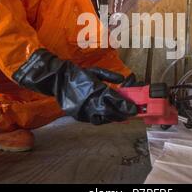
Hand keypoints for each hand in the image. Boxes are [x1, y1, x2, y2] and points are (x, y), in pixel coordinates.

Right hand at [13, 50, 136, 124]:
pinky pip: (93, 120)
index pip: (115, 100)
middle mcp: (90, 101)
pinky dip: (102, 119)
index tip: (134, 108)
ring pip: (103, 118)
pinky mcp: (78, 116)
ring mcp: (83, 110)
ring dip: (113, 118)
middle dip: (122, 113)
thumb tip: (123, 79)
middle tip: (131, 114)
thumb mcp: (95, 71)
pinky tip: (107, 117)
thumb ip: (110, 76)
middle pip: (111, 111)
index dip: (125, 105)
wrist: (57, 80)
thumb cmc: (78, 74)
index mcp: (96, 89)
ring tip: (120, 116)